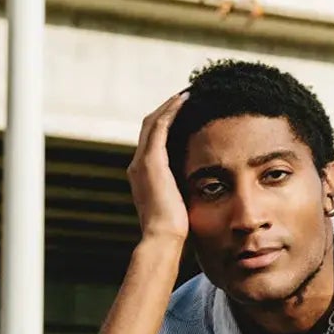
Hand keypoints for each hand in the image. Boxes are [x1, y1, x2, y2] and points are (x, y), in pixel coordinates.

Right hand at [127, 91, 189, 243]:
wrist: (163, 238)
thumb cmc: (174, 231)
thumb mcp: (177, 207)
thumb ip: (180, 194)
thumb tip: (196, 192)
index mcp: (143, 176)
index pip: (153, 142)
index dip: (167, 125)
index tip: (185, 115)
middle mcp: (137, 165)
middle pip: (150, 127)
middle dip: (167, 111)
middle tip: (186, 98)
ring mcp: (142, 162)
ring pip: (154, 122)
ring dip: (170, 106)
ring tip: (188, 95)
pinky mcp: (151, 160)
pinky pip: (160, 126)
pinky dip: (171, 111)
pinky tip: (185, 100)